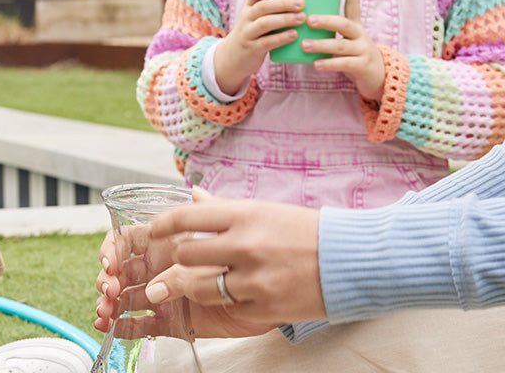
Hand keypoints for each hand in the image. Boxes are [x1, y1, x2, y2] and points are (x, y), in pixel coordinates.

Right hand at [92, 201, 287, 339]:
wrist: (269, 288)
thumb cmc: (245, 253)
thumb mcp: (227, 230)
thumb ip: (208, 213)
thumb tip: (194, 190)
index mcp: (164, 243)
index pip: (126, 242)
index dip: (112, 251)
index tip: (111, 262)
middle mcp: (158, 268)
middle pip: (120, 272)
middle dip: (107, 280)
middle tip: (110, 289)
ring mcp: (163, 294)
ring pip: (125, 299)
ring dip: (110, 305)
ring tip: (107, 313)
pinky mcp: (172, 320)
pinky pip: (142, 325)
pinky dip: (123, 327)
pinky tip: (113, 329)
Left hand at [130, 189, 327, 331]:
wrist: (351, 260)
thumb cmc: (308, 232)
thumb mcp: (265, 210)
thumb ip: (224, 209)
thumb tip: (194, 196)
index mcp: (244, 215)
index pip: (186, 217)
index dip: (162, 226)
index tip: (153, 232)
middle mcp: (245, 245)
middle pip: (185, 256)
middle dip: (177, 262)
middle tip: (179, 266)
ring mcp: (254, 279)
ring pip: (198, 288)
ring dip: (193, 287)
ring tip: (196, 285)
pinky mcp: (263, 307)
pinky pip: (228, 307)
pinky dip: (228, 303)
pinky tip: (237, 295)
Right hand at [210, 0, 307, 94]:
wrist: (234, 57)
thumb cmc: (255, 33)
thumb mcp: (257, 17)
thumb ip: (273, 8)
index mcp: (249, 6)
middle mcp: (246, 18)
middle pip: (263, 6)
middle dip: (283, 3)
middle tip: (302, 3)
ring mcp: (248, 33)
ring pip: (265, 23)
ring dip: (284, 19)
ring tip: (301, 18)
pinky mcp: (252, 49)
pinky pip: (266, 42)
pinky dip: (281, 38)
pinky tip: (294, 35)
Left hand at [301, 0, 382, 99]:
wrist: (378, 78)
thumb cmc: (354, 56)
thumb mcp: (346, 40)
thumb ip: (330, 32)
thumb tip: (301, 18)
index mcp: (355, 26)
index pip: (354, 3)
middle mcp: (360, 35)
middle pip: (344, 24)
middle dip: (326, 21)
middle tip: (308, 19)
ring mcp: (363, 50)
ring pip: (341, 45)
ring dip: (322, 44)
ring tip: (304, 45)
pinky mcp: (362, 66)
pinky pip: (345, 64)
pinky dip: (329, 63)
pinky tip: (316, 64)